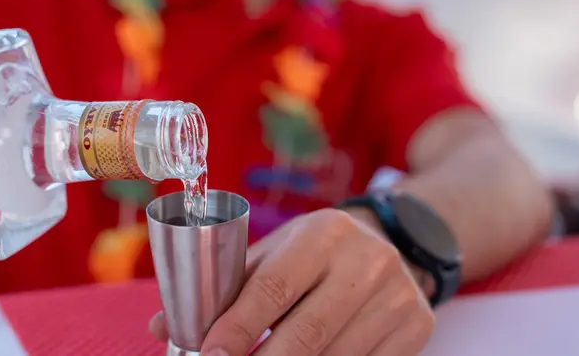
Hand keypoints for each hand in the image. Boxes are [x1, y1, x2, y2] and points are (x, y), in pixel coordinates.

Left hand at [149, 209, 434, 355]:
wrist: (392, 243)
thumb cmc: (316, 252)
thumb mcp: (274, 252)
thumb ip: (225, 286)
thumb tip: (162, 327)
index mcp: (323, 234)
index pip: (274, 287)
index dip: (239, 327)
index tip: (209, 353)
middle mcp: (367, 262)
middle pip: (306, 333)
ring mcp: (397, 298)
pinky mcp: (417, 327)